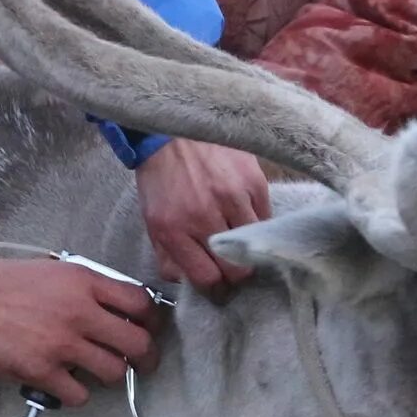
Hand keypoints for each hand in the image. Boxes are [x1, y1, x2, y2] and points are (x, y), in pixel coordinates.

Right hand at [0, 256, 158, 407]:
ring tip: (100, 372)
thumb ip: (82, 286)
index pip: (140, 302)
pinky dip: (77, 392)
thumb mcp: (49, 269)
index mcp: (83, 281)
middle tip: (142, 363)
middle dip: (145, 357)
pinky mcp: (42, 371)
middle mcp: (80, 312)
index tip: (148, 328)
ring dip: (112, 375)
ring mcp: (63, 344)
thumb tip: (109, 306)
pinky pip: (80, 394)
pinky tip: (67, 383)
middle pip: (138, 343)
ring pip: (114, 372)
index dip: (151, 320)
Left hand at [135, 139, 271, 297]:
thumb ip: (167, 253)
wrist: (174, 127)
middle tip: (234, 269)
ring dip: (250, 249)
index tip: (220, 288)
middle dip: (235, 275)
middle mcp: (203, 216)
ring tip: (243, 242)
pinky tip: (244, 213)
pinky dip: (256, 220)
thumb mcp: (152, 217)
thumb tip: (184, 280)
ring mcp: (231, 198)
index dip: (215, 289)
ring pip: (255, 246)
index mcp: (174, 228)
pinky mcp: (253, 181)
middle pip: (236, 269)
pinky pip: (264, 217)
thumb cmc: (161, 175)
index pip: (206, 278)